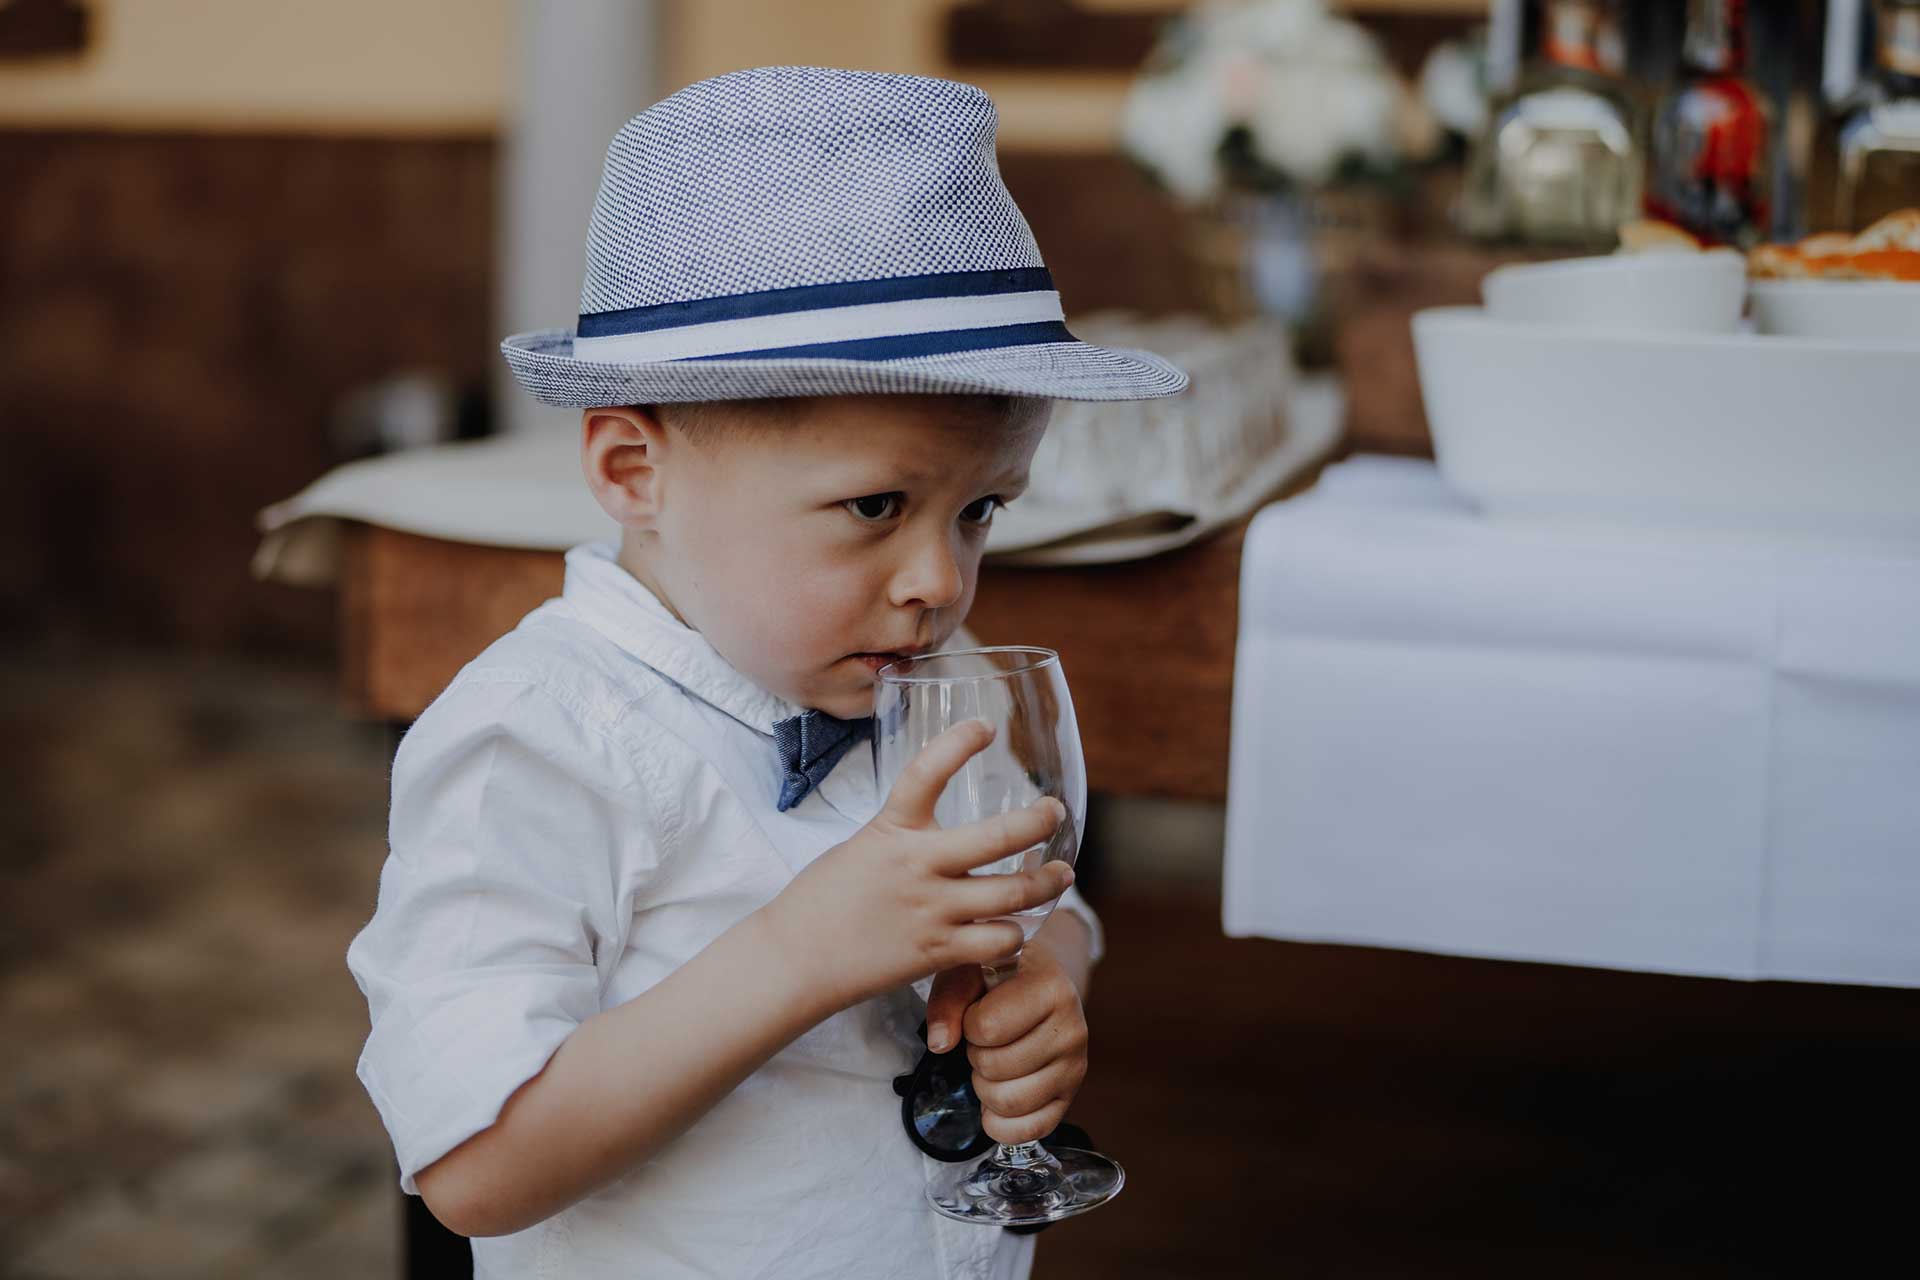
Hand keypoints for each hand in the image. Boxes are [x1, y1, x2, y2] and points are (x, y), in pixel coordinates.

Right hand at [760, 720, 1073, 1014]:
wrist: (795, 960)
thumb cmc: (821, 901)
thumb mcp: (860, 849)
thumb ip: (902, 839)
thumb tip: (936, 835)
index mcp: (891, 830)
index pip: (926, 773)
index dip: (957, 744)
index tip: (985, 727)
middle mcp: (918, 866)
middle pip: (998, 837)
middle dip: (1038, 821)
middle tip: (1054, 812)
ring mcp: (932, 910)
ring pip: (1012, 893)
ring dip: (1046, 883)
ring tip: (1060, 874)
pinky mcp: (938, 952)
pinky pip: (998, 941)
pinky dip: (1015, 934)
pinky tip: (1017, 928)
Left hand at [926, 944, 1088, 1145]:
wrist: (1041, 984)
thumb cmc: (1000, 976)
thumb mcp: (970, 970)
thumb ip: (949, 999)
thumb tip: (940, 1044)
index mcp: (1051, 988)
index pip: (988, 1028)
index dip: (968, 1024)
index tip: (978, 1012)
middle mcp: (1072, 1029)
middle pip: (994, 1068)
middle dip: (976, 1056)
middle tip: (986, 1040)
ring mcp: (1075, 1066)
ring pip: (1008, 1102)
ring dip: (985, 1087)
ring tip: (993, 1063)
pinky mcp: (1070, 1096)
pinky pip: (1031, 1129)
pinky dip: (1002, 1123)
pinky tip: (995, 1100)